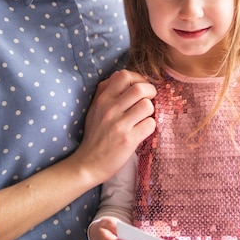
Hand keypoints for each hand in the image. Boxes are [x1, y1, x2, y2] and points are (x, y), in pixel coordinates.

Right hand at [73, 69, 155, 184]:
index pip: (123, 75)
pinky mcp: (128, 140)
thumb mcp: (94, 109)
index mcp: (102, 99)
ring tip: (144, 117)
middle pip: (139, 88)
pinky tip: (143, 130)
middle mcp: (110, 109)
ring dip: (151, 110)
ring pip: (147, 105)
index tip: (141, 86)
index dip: (138, 78)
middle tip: (150, 99)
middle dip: (151, 91)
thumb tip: (123, 76)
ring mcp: (119, 125)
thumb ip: (106, 92)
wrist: (88, 164)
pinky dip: (150, 126)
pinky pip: (150, 124)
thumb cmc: (95, 135)